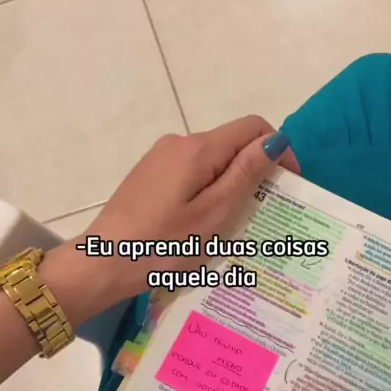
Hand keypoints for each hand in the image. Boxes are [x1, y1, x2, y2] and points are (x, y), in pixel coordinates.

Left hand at [0, 117, 298, 390]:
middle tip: (264, 214)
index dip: (278, 149)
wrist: (102, 262)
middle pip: (231, 144)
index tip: (288, 185)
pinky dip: (207, 191)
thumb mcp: (213, 214)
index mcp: (198, 149)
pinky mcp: (148, 176)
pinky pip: (190, 174)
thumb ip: (245, 175)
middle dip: (255, 172)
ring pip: (211, 162)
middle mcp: (178, 143)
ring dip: (230, 185)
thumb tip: (274, 142)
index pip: (253, 128)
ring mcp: (159, 158)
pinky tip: (203, 225)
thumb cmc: (162, 245)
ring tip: (234, 225)